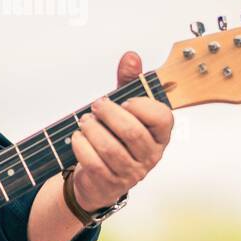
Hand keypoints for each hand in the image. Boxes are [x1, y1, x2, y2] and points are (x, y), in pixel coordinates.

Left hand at [70, 51, 173, 210]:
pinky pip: (94, 163)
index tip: (124, 101)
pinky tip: (78, 137)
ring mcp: (131, 173)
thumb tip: (131, 57)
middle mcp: (150, 156)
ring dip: (92, 129)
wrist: (99, 178)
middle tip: (97, 106)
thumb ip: (129, 82)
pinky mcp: (110, 183)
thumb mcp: (124, 108)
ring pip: (110, 148)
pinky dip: (82, 146)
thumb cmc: (115, 137)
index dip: (141, 106)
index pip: (162, 118)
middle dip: (109, 114)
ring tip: (85, 121)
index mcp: (160, 135)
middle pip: (132, 132)